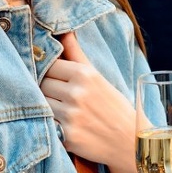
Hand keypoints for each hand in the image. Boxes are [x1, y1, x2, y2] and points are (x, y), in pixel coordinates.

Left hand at [40, 32, 136, 172]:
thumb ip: (76, 54)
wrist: (130, 142)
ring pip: (41, 104)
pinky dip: (51, 125)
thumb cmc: (114, 107)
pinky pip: (47, 124)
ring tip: (63, 112)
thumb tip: (64, 30)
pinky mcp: (67, 137)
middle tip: (60, 98)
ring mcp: (71, 116)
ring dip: (47, 108)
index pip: (49, 66)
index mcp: (85, 74)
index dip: (50, 74)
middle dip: (47, 91)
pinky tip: (64, 126)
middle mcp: (76, 93)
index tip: (56, 81)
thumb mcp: (98, 77)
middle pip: (42, 85)